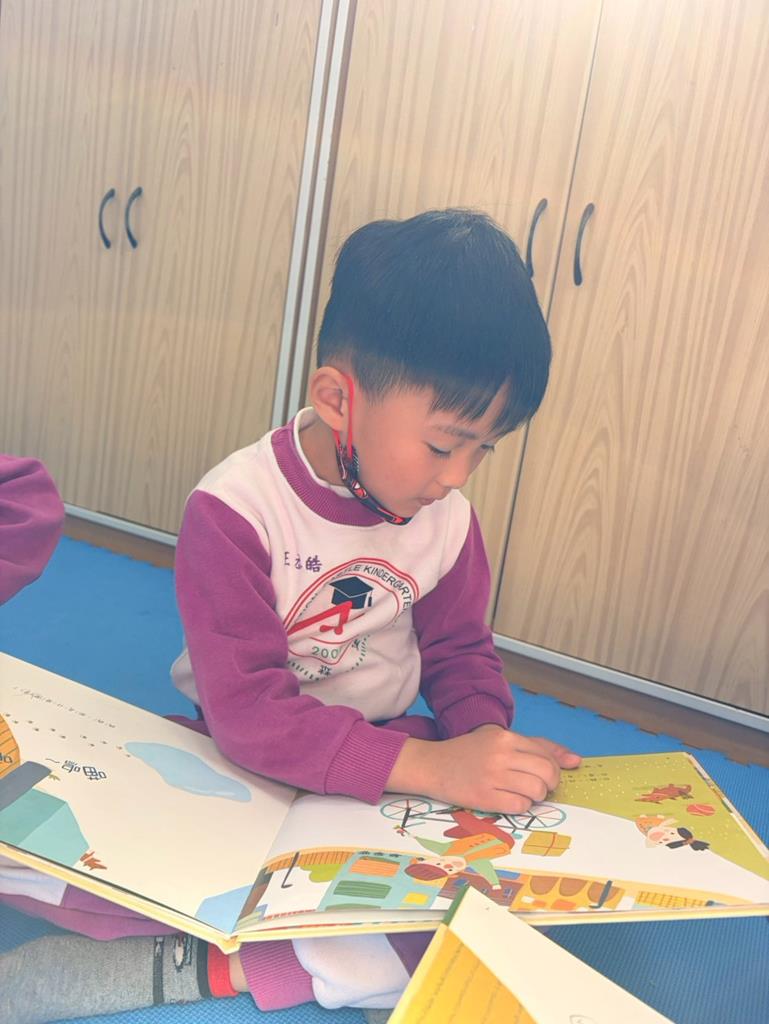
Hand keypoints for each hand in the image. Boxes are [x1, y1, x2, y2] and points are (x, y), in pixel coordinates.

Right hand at [386, 726, 580, 813]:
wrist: (432, 765)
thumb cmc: (469, 753)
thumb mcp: (499, 740)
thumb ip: (537, 747)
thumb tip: (576, 761)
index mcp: (505, 737)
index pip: (547, 755)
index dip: (553, 770)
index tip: (545, 775)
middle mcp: (500, 754)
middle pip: (546, 773)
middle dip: (548, 785)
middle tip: (537, 787)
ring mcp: (492, 776)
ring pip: (536, 791)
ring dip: (535, 797)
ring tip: (521, 793)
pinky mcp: (484, 797)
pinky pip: (519, 806)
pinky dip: (520, 807)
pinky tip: (509, 800)